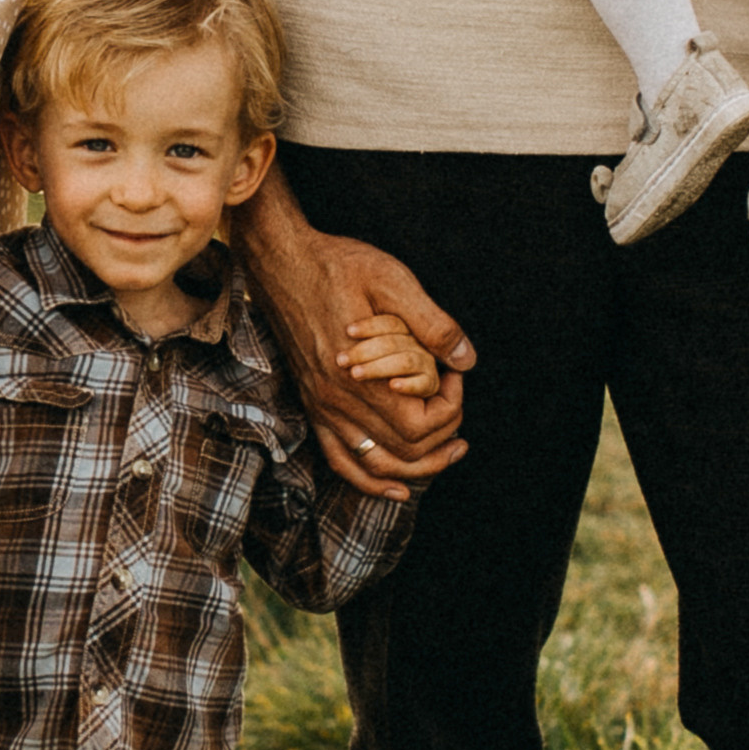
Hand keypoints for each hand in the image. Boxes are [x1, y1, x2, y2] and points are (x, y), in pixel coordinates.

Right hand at [240, 171, 470, 499]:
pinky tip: (397, 486)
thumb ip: (432, 325)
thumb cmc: (337, 266)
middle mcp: (337, 402)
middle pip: (404, 452)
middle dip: (443, 437)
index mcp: (360, 376)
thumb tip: (467, 358)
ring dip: (417, 469)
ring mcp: (322, 408)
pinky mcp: (313, 405)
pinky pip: (340, 460)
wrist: (281, 262)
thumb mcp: (392, 282)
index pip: (420, 426)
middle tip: (457, 403)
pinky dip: (369, 482)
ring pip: (375, 466)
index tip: (454, 375)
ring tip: (449, 453)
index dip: (450, 408)